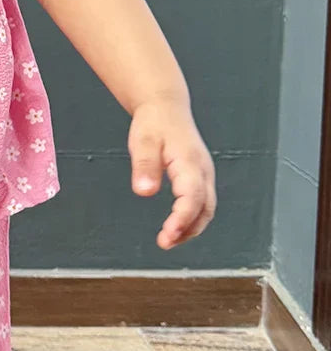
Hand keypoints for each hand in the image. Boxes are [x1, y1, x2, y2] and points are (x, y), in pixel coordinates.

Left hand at [128, 98, 216, 249]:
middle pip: (205, 208)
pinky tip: (176, 227)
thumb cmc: (155, 123)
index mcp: (190, 162)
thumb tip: (144, 192)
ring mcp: (204, 174)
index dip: (182, 219)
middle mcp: (203, 171)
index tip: (168, 235)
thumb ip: (145, 167)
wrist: (166, 108)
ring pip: (207, 209)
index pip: (192, 197)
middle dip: (188, 229)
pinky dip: (192, 219)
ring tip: (169, 240)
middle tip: (166, 242)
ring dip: (191, 228)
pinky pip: (202, 203)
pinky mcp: (200, 177)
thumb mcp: (143, 141)